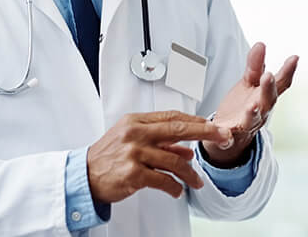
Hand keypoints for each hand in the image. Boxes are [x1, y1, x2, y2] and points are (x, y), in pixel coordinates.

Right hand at [87, 110, 232, 203]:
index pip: (173, 117)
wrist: (84, 176)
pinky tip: (177, 190)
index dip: (196, 121)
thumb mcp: (132, 140)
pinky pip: (163, 180)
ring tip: (196, 181)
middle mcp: (136, 134)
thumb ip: (159, 141)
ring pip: (174, 160)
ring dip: (190, 173)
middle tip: (222, 137)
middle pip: (178, 129)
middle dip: (205, 133)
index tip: (213, 126)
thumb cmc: (108, 156)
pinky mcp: (133, 174)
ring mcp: (134, 153)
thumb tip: (185, 149)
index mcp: (137, 121)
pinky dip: (174, 186)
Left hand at [200, 42, 298, 166]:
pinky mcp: (228, 137)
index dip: (288, 71)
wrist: (230, 136)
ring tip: (252, 105)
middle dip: (268, 89)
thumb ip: (255, 66)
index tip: (294, 58)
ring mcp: (245, 125)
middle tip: (268, 76)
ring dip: (252, 113)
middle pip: (268, 101)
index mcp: (265, 97)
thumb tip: (261, 44)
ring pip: (251, 120)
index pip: (280, 84)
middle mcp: (260, 112)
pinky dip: (223, 136)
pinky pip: (226, 138)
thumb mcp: (249, 83)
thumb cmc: (243, 107)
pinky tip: (221, 132)